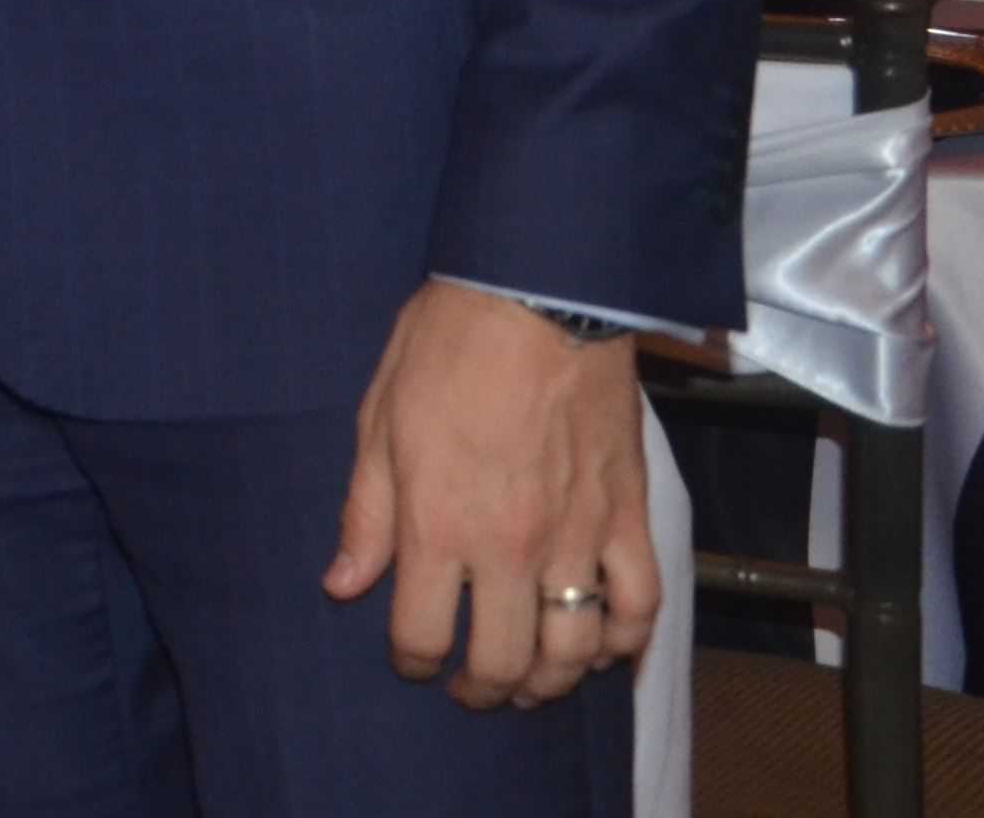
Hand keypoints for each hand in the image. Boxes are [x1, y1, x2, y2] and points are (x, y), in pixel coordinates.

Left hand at [322, 277, 654, 706]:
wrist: (541, 294)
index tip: (411, 658)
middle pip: (503, 662)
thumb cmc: (448, 346)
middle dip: (480, 689)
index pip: (423, 635)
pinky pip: (640, 606)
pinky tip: (599, 645)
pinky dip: (622, 641)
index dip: (412, 662)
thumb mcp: (380, 420)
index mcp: (440, 525)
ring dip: (549, 681)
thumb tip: (342, 585)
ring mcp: (578, 537)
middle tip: (470, 686)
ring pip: (573, 650)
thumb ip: (367, 513)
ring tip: (529, 680)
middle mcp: (511, 547)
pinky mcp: (628, 516)